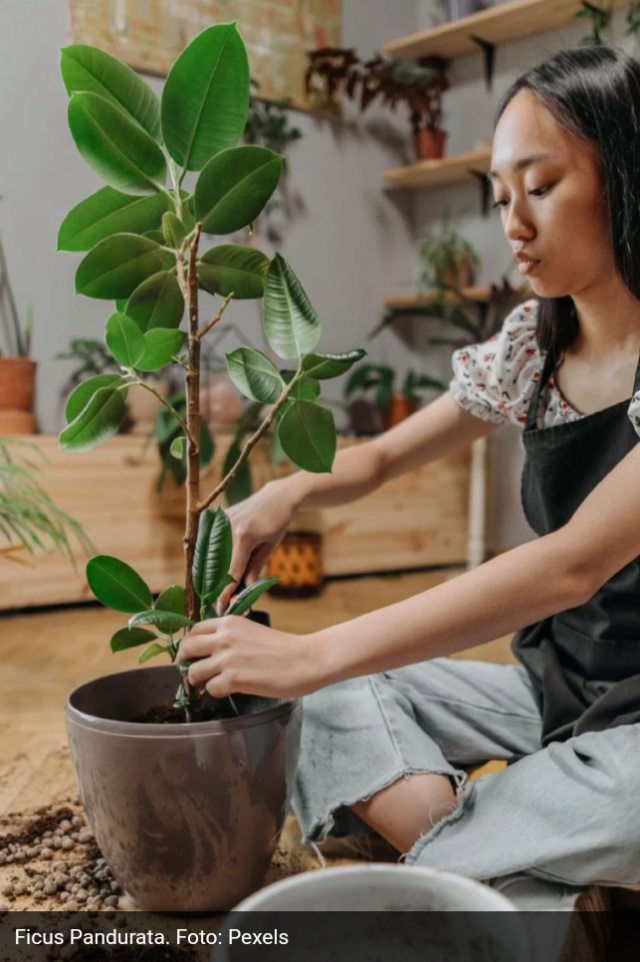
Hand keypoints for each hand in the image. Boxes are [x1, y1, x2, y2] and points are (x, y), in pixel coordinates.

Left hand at [176, 616, 326, 698]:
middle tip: (189, 672)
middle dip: (184, 662)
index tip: (191, 654)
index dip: (190, 643)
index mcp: (229, 622)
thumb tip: (213, 650)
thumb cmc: (284, 648)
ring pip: (194, 672)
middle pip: (187, 648)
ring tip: (211, 684)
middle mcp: (224, 637)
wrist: (306, 659)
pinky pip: (210, 689)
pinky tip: (229, 690)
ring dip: (199, 681)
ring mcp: (227, 658)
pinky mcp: (233, 679)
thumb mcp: (252, 631)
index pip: (195, 629)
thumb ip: (231, 636)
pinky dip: (216, 692)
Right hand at [218, 482, 295, 609]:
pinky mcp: (217, 517)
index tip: (221, 605)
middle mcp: (228, 528)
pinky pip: (209, 540)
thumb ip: (255, 567)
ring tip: (210, 588)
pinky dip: (209, 555)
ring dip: (209, 570)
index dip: (227, 590)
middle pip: (217, 563)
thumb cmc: (277, 522)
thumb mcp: (270, 546)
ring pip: (209, 552)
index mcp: (244, 536)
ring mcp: (220, 520)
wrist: (276, 496)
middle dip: (215, 584)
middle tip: (215, 600)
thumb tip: (244, 589)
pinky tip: (209, 568)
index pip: (233, 570)